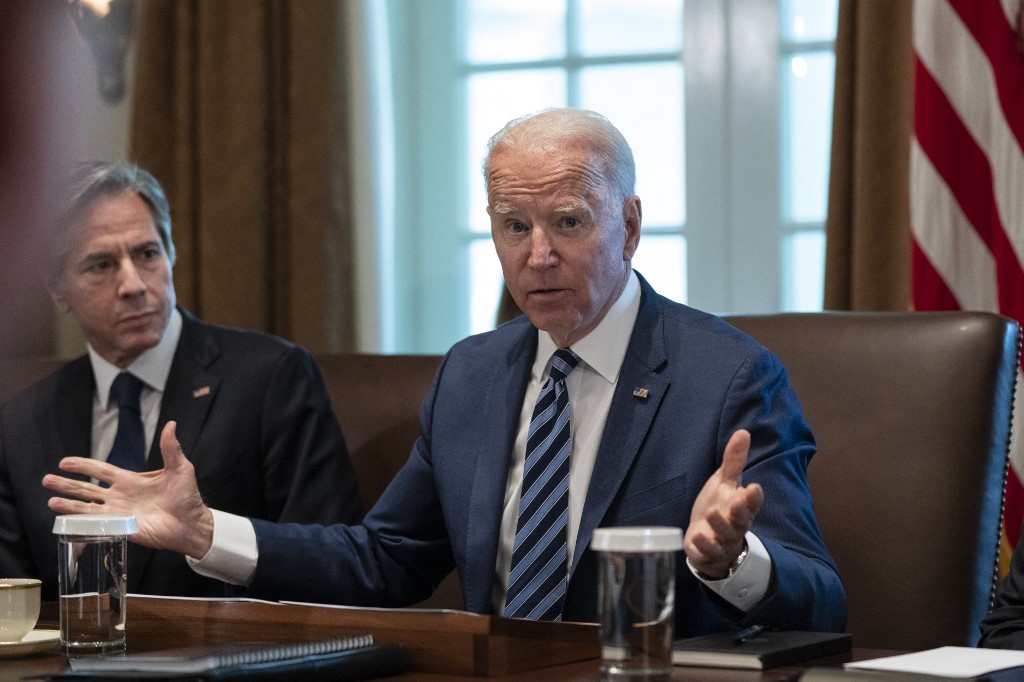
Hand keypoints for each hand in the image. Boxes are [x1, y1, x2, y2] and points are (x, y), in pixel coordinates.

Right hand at [43, 421, 214, 558]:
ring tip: (50, 501)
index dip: (83, 465)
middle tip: (46, 480)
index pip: (100, 470)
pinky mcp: (122, 530)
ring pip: (87, 508)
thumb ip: (171, 448)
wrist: (192, 523)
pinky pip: (98, 527)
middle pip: (87, 489)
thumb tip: (171, 424)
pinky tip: (67, 523)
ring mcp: (119, 514)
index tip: (64, 462)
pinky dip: (82, 526)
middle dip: (67, 484)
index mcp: (129, 480)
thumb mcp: (180, 468)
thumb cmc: (187, 496)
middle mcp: (119, 496)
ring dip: (69, 505)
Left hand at [684, 429, 764, 578]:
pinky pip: (709, 552)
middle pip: (742, 520)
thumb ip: (733, 461)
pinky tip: (695, 536)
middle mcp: (737, 525)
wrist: (706, 539)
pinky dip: (704, 546)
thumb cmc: (719, 507)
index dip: (754, 497)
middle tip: (736, 500)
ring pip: (726, 536)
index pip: (752, 502)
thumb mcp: (724, 482)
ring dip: (719, 525)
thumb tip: (743, 432)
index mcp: (742, 506)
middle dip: (740, 511)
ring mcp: (724, 541)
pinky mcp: (709, 553)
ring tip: (710, 513)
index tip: (754, 487)